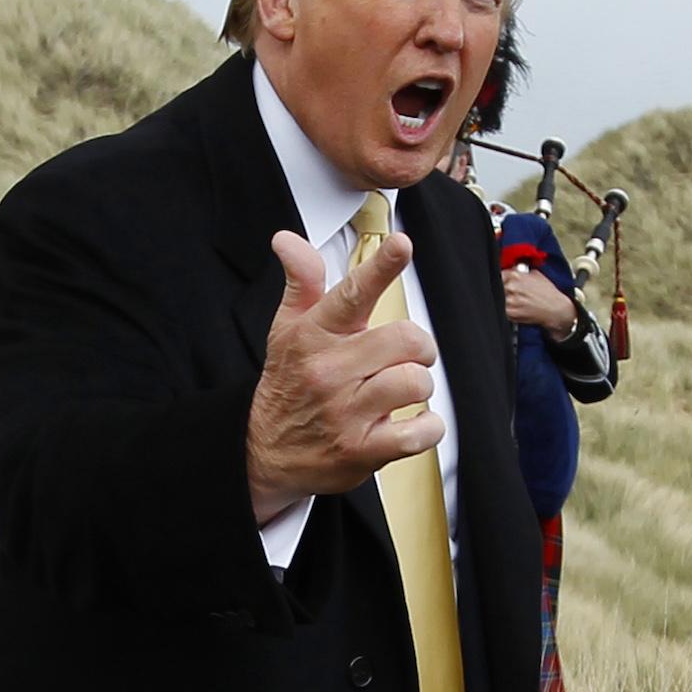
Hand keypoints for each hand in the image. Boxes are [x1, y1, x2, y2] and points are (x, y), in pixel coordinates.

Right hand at [245, 231, 442, 522]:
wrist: (264, 453)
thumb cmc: (288, 383)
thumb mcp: (286, 329)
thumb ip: (301, 283)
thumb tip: (286, 239)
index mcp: (314, 335)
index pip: (350, 294)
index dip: (380, 266)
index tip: (402, 244)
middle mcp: (329, 371)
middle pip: (404, 338)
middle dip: (419, 347)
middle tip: (407, 357)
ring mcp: (345, 413)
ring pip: (415, 382)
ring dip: (420, 387)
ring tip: (402, 392)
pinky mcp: (362, 450)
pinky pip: (418, 432)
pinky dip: (428, 427)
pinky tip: (411, 423)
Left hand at [503, 267, 578, 335]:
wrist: (555, 309)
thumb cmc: (548, 293)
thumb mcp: (535, 274)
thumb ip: (520, 271)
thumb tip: (511, 269)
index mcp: (516, 275)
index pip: (498, 273)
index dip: (501, 278)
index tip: (502, 280)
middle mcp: (511, 287)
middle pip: (496, 285)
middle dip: (501, 288)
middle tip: (509, 291)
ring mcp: (510, 301)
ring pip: (497, 298)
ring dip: (501, 298)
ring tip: (513, 299)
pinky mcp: (510, 314)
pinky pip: (500, 309)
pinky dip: (504, 308)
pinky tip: (514, 307)